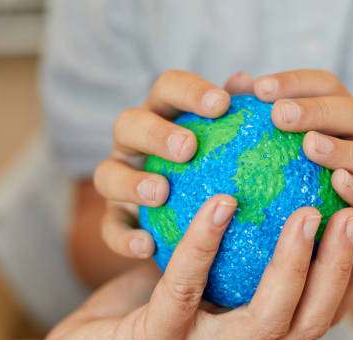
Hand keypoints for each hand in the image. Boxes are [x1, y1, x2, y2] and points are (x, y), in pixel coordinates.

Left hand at [0, 196, 352, 339]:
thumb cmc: (142, 315)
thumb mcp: (195, 279)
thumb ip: (229, 251)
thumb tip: (255, 188)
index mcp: (254, 336)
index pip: (323, 310)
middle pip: (312, 320)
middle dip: (341, 270)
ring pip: (268, 318)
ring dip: (294, 264)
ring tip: (306, 214)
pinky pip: (187, 289)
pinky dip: (206, 244)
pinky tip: (220, 203)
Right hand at [94, 70, 232, 259]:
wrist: (198, 223)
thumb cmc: (221, 170)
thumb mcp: (231, 143)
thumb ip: (236, 114)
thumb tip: (244, 80)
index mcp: (163, 115)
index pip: (168, 89)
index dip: (190, 91)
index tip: (222, 105)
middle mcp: (134, 143)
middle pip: (129, 124)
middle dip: (155, 133)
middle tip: (188, 148)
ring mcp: (119, 180)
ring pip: (107, 174)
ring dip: (132, 182)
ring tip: (162, 192)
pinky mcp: (115, 219)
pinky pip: (111, 228)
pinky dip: (124, 238)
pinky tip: (148, 247)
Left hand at [252, 69, 352, 318]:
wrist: (338, 245)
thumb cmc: (297, 192)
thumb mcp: (276, 155)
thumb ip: (258, 120)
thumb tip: (237, 82)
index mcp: (344, 121)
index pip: (326, 87)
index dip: (296, 83)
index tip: (259, 90)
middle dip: (318, 111)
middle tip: (279, 115)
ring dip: (343, 150)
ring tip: (310, 146)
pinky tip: (338, 183)